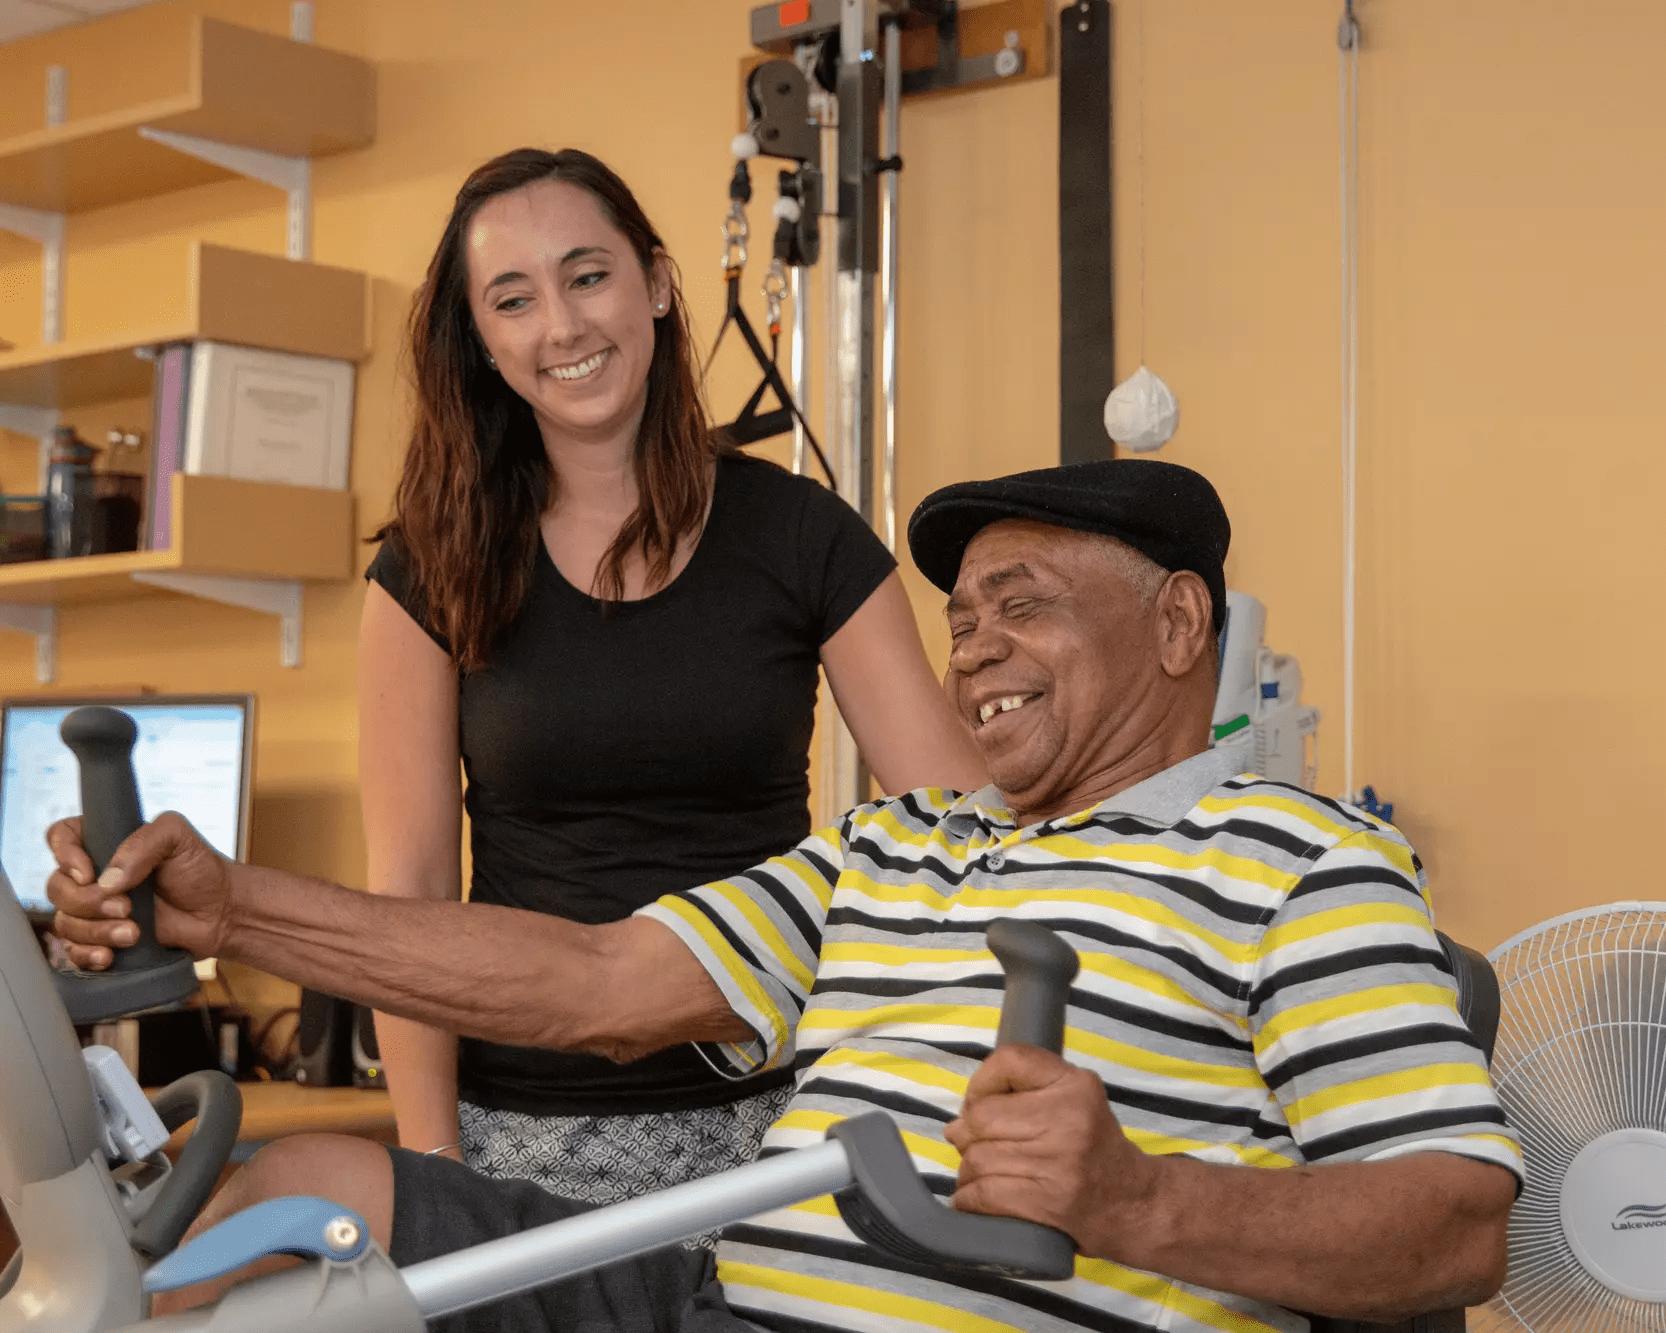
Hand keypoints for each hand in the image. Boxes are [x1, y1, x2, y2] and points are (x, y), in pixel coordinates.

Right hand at [45, 812, 234, 967]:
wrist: (220, 913)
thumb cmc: (200, 869)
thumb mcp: (178, 838)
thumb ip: (143, 842)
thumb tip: (108, 879)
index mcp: (105, 842)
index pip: (61, 837)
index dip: (65, 855)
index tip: (89, 873)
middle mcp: (93, 875)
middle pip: (57, 888)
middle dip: (88, 902)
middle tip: (127, 907)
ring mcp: (95, 910)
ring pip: (65, 923)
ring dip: (96, 931)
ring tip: (134, 933)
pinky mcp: (102, 940)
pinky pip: (73, 951)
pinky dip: (87, 955)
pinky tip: (110, 956)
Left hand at [943, 1044, 1159, 1259]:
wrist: (1134, 1203)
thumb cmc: (1092, 1147)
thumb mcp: (1074, 1099)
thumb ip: (1024, 1091)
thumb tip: (957, 1123)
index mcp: (1075, 1086)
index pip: (1009, 1060)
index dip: (981, 1082)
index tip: (980, 1103)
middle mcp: (1068, 1120)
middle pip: (982, 1116)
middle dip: (970, 1134)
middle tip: (981, 1146)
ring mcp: (1057, 1164)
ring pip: (977, 1158)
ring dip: (971, 1170)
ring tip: (989, 1174)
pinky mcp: (1045, 1204)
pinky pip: (981, 1194)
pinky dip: (970, 1197)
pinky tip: (981, 1197)